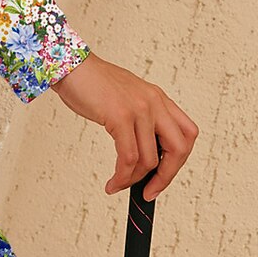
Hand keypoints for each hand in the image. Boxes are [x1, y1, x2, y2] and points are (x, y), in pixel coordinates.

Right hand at [49, 51, 197, 200]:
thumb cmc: (92, 83)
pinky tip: (113, 182)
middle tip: (149, 191)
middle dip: (165, 177)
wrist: (69, 65)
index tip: (163, 177)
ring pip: (150, 160)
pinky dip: (122, 176)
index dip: (179, 161)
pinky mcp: (120, 116)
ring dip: (134, 180)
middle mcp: (154, 102)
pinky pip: (129, 158)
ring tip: (118, 184)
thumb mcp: (126, 98)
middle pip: (179, 150)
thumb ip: (140, 121)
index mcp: (158, 98)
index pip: (187, 134)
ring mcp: (139, 109)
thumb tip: (144, 155)